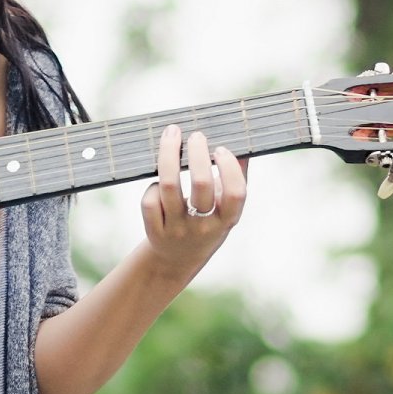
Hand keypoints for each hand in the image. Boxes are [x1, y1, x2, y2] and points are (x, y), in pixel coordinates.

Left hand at [139, 124, 247, 281]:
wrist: (177, 259)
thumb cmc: (206, 223)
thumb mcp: (226, 210)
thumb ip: (237, 180)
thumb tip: (243, 145)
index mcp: (226, 221)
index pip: (235, 194)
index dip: (230, 168)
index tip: (221, 149)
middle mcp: (203, 227)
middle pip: (201, 184)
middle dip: (197, 153)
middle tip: (196, 135)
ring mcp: (177, 230)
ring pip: (169, 186)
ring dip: (168, 155)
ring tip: (171, 134)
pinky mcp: (155, 231)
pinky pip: (150, 200)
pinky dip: (153, 186)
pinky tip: (159, 180)